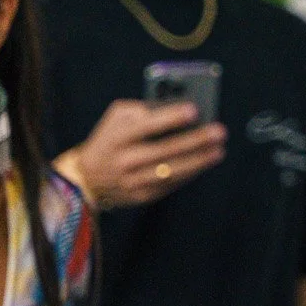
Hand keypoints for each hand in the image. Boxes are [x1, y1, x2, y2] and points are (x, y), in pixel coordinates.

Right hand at [68, 99, 225, 208]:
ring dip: (199, 161)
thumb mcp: (116, 118)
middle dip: (195, 141)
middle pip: (164, 150)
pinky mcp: (142, 196)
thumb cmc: (110, 139)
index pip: (146, 126)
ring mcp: (132, 182)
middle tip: (219, 131)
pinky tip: (205, 162)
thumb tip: (174, 108)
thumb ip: (141, 109)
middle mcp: (124, 160)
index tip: (194, 110)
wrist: (86, 179)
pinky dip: (190, 173)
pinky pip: (171, 185)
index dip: (170, 118)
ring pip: (171, 171)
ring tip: (219, 150)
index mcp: (117, 137)